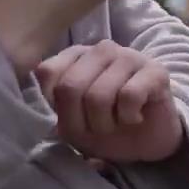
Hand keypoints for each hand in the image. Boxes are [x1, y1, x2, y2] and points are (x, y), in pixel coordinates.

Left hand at [35, 40, 184, 163]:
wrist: (149, 138)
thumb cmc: (107, 125)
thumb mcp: (72, 121)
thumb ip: (53, 103)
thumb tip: (33, 94)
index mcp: (76, 56)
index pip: (47, 73)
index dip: (55, 106)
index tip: (70, 119)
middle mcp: (101, 49)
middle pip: (71, 87)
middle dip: (81, 121)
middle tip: (96, 129)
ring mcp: (130, 56)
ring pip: (100, 95)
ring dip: (105, 123)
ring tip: (116, 123)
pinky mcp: (156, 71)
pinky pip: (130, 96)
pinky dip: (128, 117)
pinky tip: (136, 117)